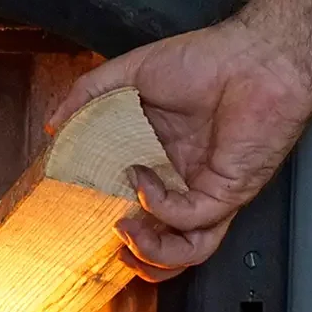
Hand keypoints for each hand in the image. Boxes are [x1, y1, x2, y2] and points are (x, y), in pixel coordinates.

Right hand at [46, 17, 311, 280]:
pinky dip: (163, 212)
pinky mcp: (227, 192)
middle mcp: (184, 183)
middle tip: (108, 241)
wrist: (256, 56)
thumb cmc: (207, 60)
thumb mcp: (129, 74)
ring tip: (125, 232)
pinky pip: (194, 222)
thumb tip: (55, 124)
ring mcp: (206, 191)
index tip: (82, 215)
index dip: (109, 219)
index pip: (134, 208)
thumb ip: (87, 96)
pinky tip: (145, 186)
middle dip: (133, 255)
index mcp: (161, 161)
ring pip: (185, 251)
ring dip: (152, 254)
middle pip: (160, 241)